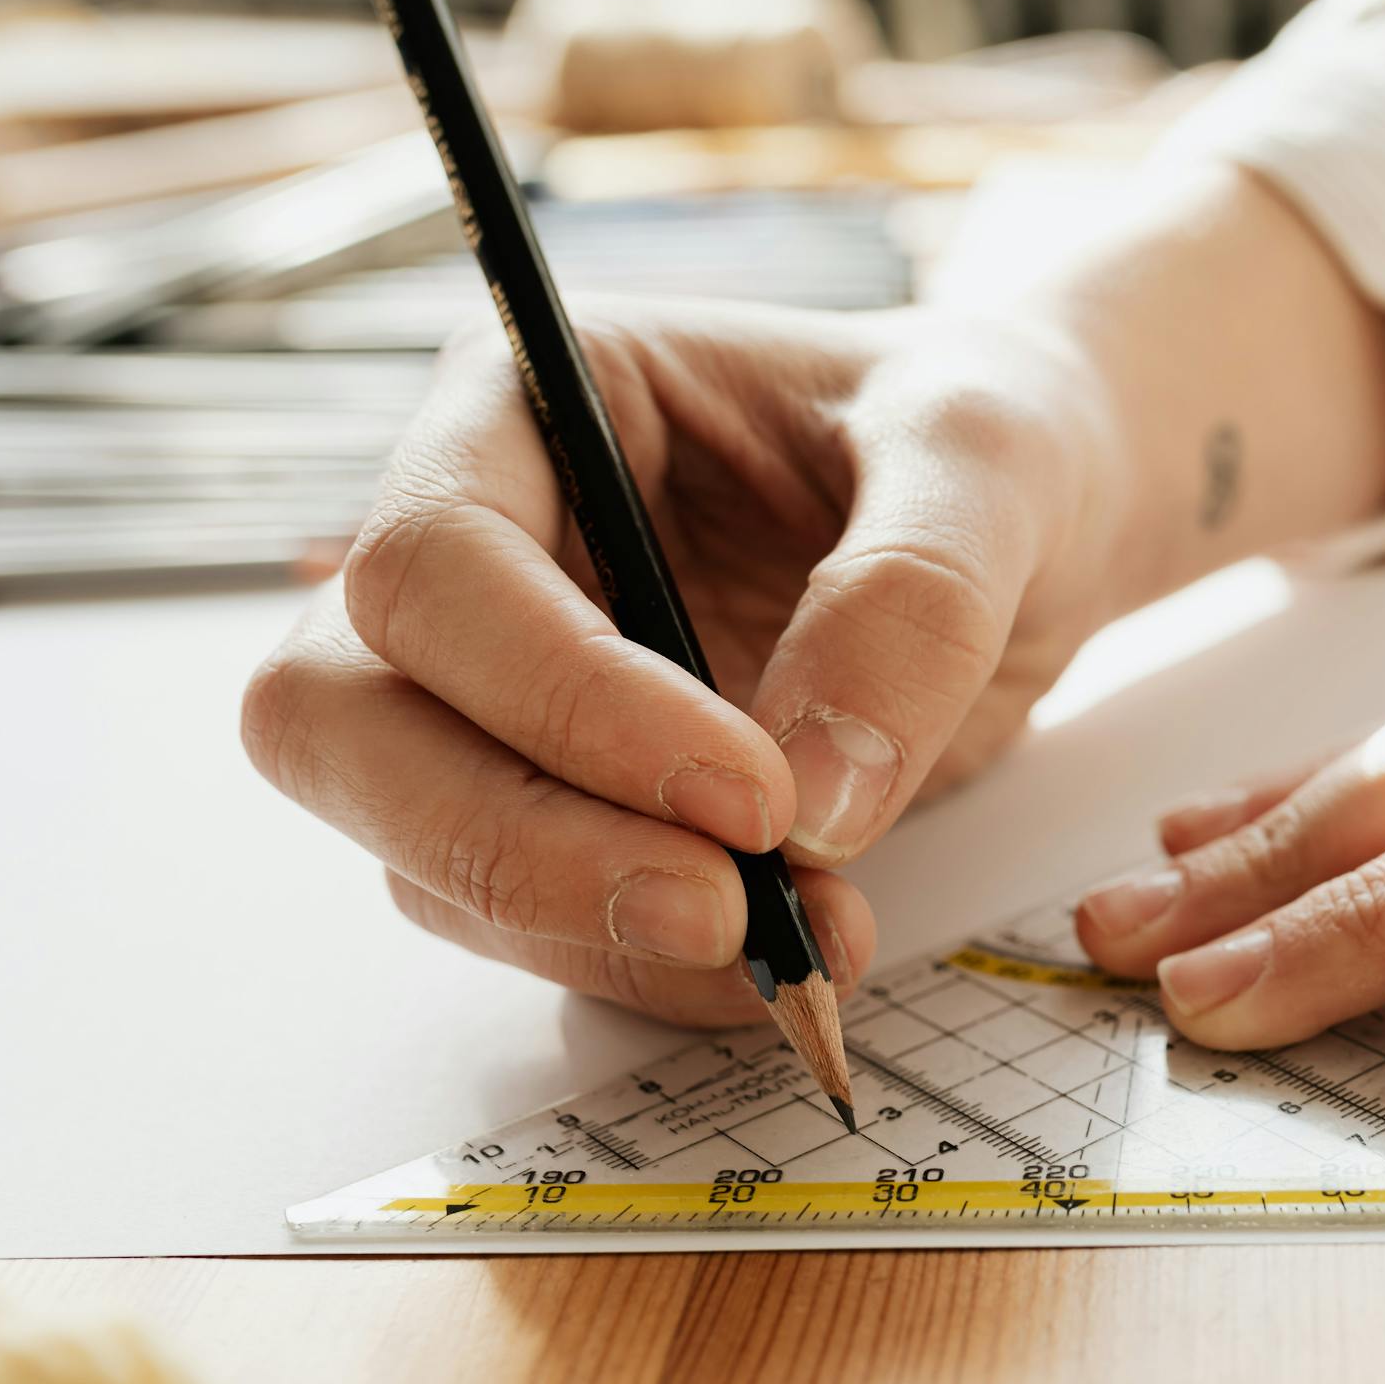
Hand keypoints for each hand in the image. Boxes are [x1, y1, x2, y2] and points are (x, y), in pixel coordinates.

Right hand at [243, 296, 1128, 1024]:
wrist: (1041, 524)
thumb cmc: (986, 438)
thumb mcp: (987, 463)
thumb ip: (911, 602)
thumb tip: (813, 805)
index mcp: (530, 408)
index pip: (433, 566)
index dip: (562, 698)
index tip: (752, 794)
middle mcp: (484, 557)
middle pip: (342, 723)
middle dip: (515, 846)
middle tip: (720, 914)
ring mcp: (507, 700)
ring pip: (426, 855)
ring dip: (599, 931)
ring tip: (815, 937)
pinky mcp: (578, 813)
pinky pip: (546, 929)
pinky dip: (658, 975)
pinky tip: (802, 956)